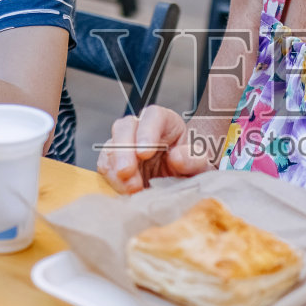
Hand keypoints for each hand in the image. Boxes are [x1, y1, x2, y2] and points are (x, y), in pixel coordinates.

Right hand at [97, 105, 216, 192]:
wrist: (181, 185)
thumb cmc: (191, 169)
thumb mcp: (200, 165)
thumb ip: (193, 159)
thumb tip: (176, 157)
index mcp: (165, 121)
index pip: (153, 116)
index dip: (147, 131)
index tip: (145, 153)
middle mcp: (141, 128)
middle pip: (125, 127)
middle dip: (124, 150)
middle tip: (127, 172)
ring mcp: (125, 145)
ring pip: (111, 145)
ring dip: (115, 167)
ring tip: (130, 188)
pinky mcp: (115, 162)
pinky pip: (105, 165)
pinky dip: (110, 178)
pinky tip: (122, 190)